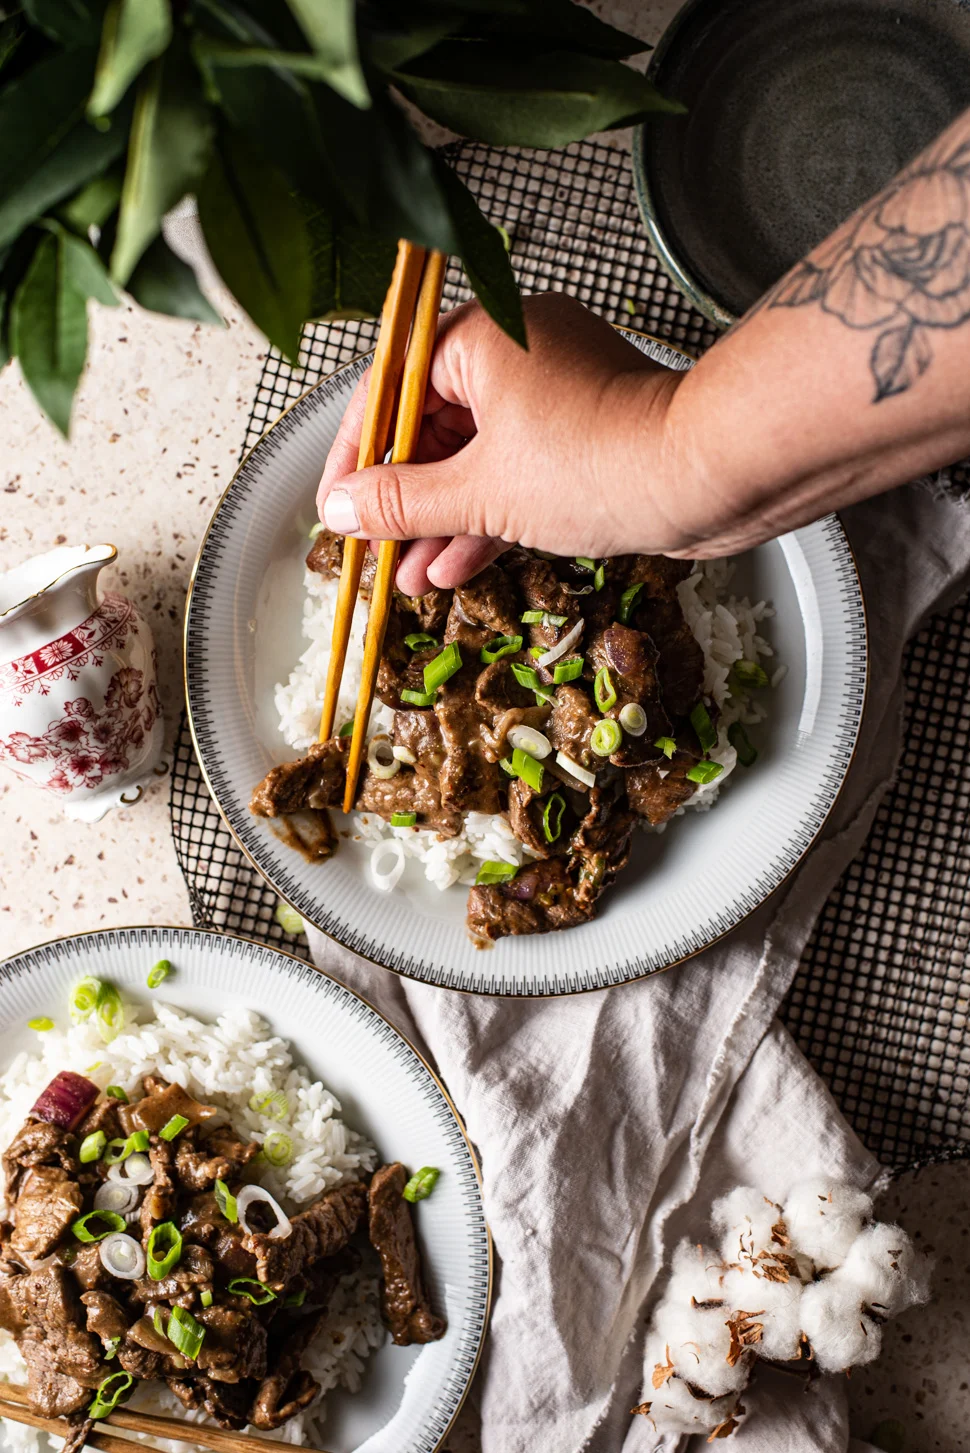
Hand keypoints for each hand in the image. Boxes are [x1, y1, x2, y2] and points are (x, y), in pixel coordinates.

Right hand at [316, 293, 690, 593]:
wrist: (709, 474)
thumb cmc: (601, 461)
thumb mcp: (481, 491)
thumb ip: (403, 503)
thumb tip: (343, 509)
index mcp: (481, 337)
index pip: (389, 389)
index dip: (355, 455)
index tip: (336, 505)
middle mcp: (516, 352)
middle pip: (431, 426)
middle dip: (402, 499)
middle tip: (374, 549)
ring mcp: (552, 394)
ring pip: (475, 457)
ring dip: (440, 521)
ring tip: (407, 576)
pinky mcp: (582, 436)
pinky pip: (516, 473)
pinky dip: (486, 516)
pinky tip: (453, 568)